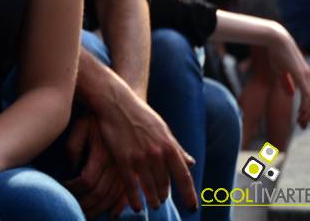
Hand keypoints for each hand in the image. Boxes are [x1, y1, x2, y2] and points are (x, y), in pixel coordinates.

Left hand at [64, 116, 129, 217]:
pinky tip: (112, 213)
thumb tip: (72, 169)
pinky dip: (119, 205)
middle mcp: (117, 164)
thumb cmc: (93, 117)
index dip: (73, 188)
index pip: (86, 181)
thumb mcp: (79, 127)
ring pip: (114, 196)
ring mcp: (127, 168)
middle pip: (100, 194)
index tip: (64, 188)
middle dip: (86, 204)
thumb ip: (73, 148)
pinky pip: (128, 192)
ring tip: (88, 214)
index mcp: (103, 154)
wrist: (117, 105)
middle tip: (75, 210)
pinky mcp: (133, 170)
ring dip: (100, 208)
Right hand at [81, 89, 196, 212]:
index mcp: (169, 146)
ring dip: (153, 199)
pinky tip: (137, 205)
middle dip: (164, 196)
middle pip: (165, 185)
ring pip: (150, 187)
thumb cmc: (140, 114)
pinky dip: (135, 198)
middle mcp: (157, 154)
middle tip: (162, 201)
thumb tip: (191, 163)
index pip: (184, 177)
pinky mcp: (123, 159)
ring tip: (153, 205)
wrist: (116, 101)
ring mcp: (140, 157)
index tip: (193, 208)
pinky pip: (131, 185)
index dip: (189, 195)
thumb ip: (176, 148)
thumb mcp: (163, 129)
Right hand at [266, 23, 309, 127]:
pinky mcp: (302, 76)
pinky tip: (301, 114)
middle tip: (305, 125)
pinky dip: (305, 106)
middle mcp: (309, 76)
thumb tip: (291, 94)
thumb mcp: (280, 70)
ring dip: (307, 113)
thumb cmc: (275, 53)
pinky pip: (307, 95)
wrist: (275, 40)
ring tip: (301, 122)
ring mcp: (306, 76)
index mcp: (304, 74)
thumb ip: (286, 82)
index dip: (309, 107)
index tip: (305, 118)